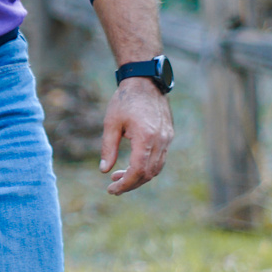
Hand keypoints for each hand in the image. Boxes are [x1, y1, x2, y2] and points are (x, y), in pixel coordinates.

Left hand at [100, 77, 174, 194]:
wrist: (145, 81)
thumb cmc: (125, 100)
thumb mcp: (111, 123)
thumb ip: (108, 148)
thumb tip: (103, 170)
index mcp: (146, 137)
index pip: (138, 170)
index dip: (125, 184)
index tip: (111, 190)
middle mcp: (161, 140)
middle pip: (149, 173)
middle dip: (131, 184)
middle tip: (113, 187)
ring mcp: (167, 138)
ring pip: (157, 168)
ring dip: (139, 177)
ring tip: (119, 177)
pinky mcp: (168, 135)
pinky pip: (160, 159)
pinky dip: (147, 167)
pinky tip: (132, 166)